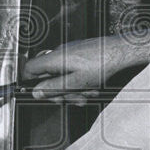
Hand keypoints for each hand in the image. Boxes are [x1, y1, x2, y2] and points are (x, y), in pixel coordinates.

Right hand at [22, 34, 149, 101]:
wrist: (120, 51)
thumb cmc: (101, 64)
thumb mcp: (75, 83)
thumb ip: (53, 88)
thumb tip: (36, 92)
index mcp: (54, 59)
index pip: (29, 69)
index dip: (31, 83)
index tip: (40, 94)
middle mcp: (59, 54)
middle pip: (46, 76)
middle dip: (58, 91)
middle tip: (70, 98)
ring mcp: (69, 53)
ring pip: (61, 76)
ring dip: (72, 89)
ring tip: (86, 94)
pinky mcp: (79, 54)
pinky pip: (72, 71)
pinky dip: (79, 82)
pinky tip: (91, 88)